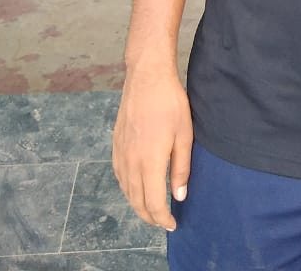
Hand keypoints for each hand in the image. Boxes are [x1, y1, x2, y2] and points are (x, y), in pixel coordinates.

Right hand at [112, 67, 192, 230]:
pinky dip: (128, 190)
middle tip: (164, 221)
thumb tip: (179, 196)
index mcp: (150, 162)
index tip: (173, 223)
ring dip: (139, 205)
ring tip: (153, 209)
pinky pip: (120, 177)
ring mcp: (121, 154)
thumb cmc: (170, 103)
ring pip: (127, 191)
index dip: (163, 218)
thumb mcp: (184, 135)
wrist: (146, 77)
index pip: (153, 203)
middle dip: (151, 217)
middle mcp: (131, 162)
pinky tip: (137, 188)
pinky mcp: (116, 146)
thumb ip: (181, 168)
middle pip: (137, 202)